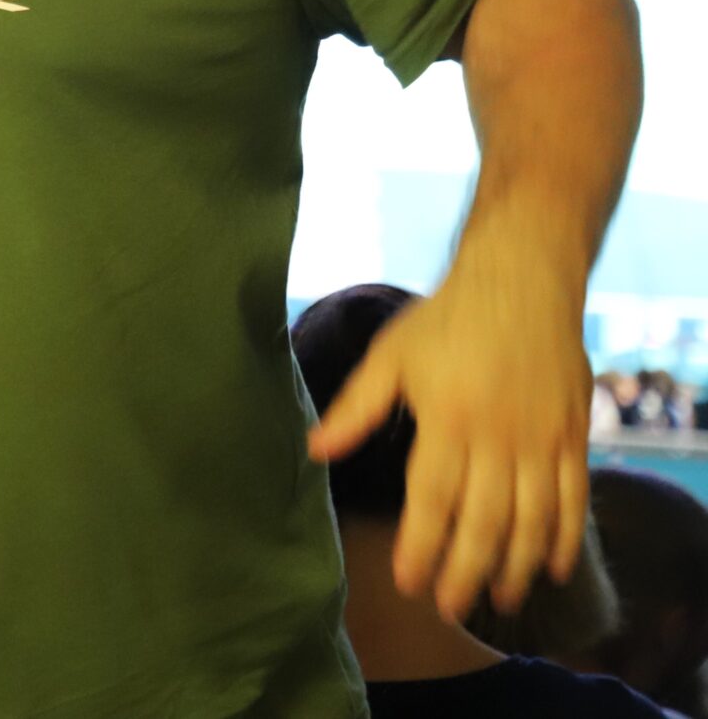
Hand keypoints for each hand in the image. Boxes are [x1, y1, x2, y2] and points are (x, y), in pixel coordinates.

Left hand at [307, 262, 592, 619]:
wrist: (520, 281)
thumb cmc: (446, 319)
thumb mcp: (391, 356)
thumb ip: (355, 408)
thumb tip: (313, 451)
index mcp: (448, 419)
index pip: (432, 499)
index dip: (422, 547)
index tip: (410, 585)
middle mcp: (499, 436)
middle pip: (486, 521)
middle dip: (467, 571)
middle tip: (450, 608)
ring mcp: (542, 438)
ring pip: (534, 519)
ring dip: (518, 565)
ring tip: (498, 599)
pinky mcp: (573, 436)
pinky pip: (574, 499)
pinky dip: (567, 538)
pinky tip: (554, 569)